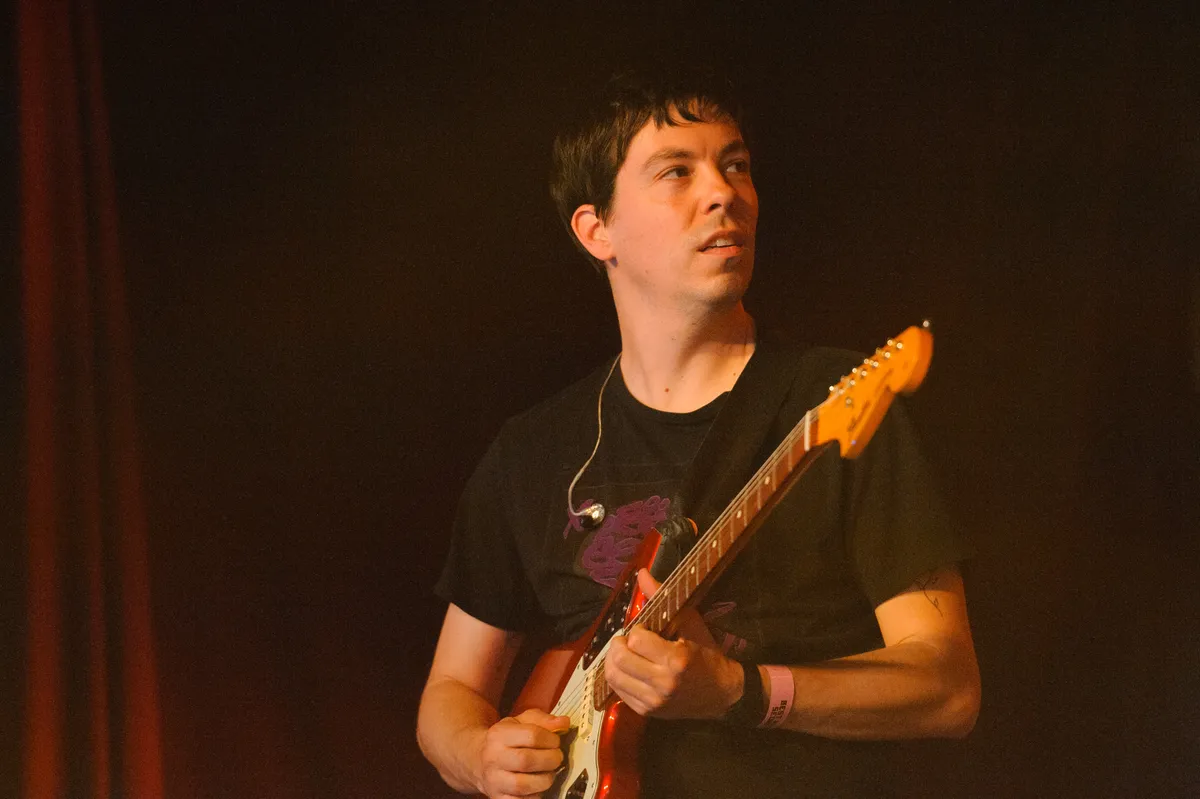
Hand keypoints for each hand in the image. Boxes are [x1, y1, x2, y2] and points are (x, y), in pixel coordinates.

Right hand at [474, 709, 569, 798]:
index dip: (551, 739)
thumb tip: (564, 723)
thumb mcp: (520, 722)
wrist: (478, 759)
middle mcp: (493, 757)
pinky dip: (534, 796)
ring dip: (544, 780)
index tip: (556, 742)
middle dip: (550, 760)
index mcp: (499, 734)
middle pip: (527, 760)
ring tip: (549, 773)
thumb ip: (543, 720)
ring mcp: (494, 780)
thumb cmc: (506, 740)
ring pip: (523, 785)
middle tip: (557, 758)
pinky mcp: (497, 797)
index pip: (531, 735)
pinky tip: (538, 786)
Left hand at [604, 569, 742, 718]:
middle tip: (629, 640)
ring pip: (614, 677)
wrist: (724, 694)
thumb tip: (641, 573)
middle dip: (619, 644)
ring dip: (614, 661)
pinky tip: (630, 670)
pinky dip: (618, 677)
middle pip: (619, 660)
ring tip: (627, 654)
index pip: (636, 640)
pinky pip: (618, 692)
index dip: (637, 630)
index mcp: (676, 660)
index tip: (646, 629)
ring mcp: (654, 702)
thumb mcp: (690, 622)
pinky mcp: (647, 712)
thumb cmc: (707, 655)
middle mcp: (663, 684)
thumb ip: (662, 597)